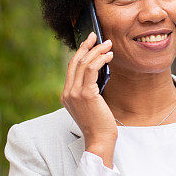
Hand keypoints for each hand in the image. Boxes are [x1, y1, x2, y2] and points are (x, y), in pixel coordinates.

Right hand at [61, 32, 116, 161]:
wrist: (100, 140)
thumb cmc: (99, 125)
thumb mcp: (91, 105)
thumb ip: (90, 90)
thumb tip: (100, 71)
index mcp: (66, 95)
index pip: (71, 68)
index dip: (80, 53)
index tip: (89, 42)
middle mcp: (67, 93)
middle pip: (75, 62)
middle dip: (86, 46)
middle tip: (96, 36)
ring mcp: (75, 93)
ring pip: (84, 64)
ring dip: (97, 51)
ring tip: (108, 44)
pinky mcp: (86, 94)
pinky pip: (92, 70)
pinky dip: (101, 59)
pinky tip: (109, 56)